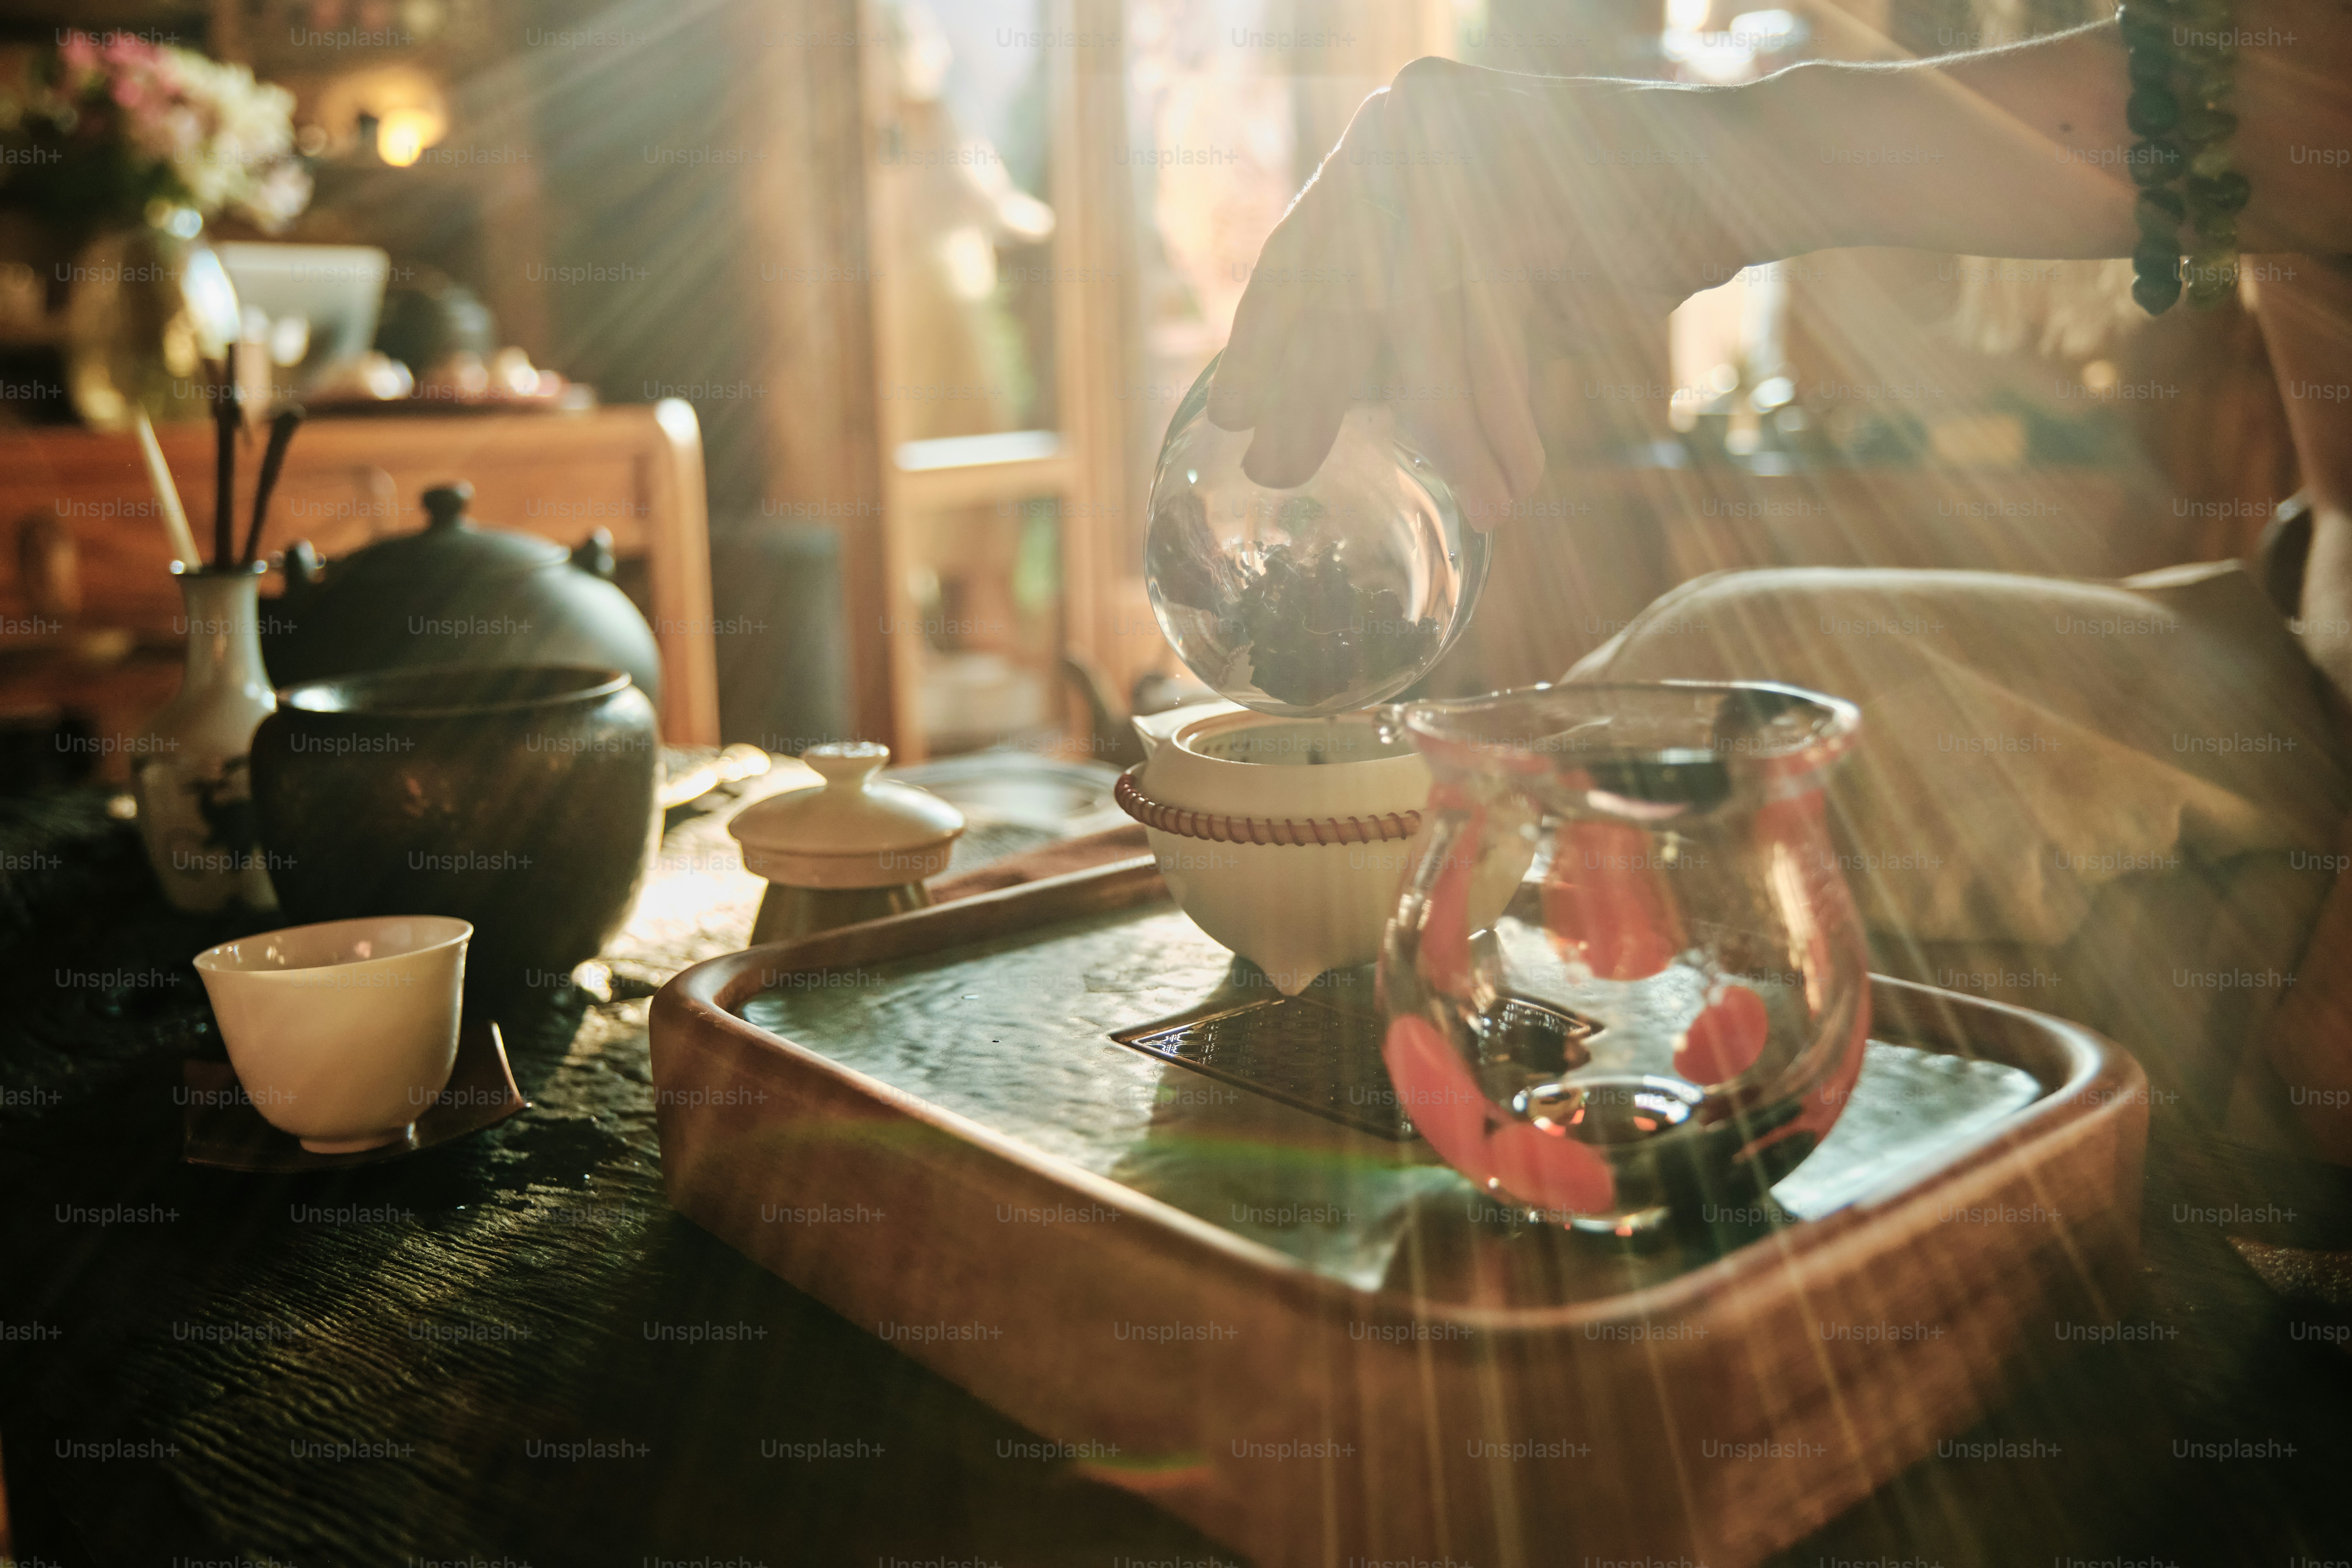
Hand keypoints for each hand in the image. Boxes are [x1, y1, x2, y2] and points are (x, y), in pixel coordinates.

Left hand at [1206, 59, 1746, 524]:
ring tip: (1455, 501)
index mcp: (1388, 136)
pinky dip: (1489, 410)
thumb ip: (1399, 318)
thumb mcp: (1480, 281)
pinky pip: (1477, 321)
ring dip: (1432, 424)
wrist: (1737, 175)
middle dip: (1313, 392)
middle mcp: (1404, 122)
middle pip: (1331, 282)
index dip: (1264, 338)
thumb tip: (1319, 405)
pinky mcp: (1514, 184)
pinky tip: (1505, 476)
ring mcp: (1457, 142)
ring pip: (1406, 314)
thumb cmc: (1612, 237)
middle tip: (1281, 473)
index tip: (1231, 414)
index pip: (1300, 248)